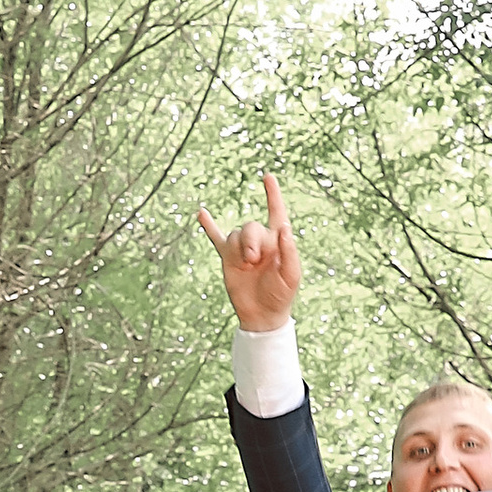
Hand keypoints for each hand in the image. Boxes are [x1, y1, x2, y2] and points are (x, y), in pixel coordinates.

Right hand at [196, 172, 300, 331]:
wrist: (262, 314)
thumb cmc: (281, 294)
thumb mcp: (291, 274)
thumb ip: (289, 251)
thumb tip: (284, 228)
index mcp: (278, 240)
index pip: (276, 212)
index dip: (273, 195)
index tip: (268, 177)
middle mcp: (260, 241)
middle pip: (250, 226)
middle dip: (251, 241)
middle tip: (253, 260)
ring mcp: (243, 248)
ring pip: (236, 234)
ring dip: (240, 248)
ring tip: (246, 265)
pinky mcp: (228, 257)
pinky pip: (217, 238)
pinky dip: (209, 226)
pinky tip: (201, 213)